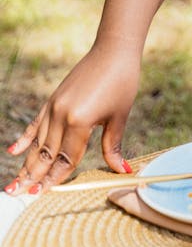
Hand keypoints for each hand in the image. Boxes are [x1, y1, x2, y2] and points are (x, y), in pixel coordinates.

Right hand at [5, 42, 140, 194]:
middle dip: (33, 177)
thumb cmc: (122, 81)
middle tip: (20, 197)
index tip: (39, 196)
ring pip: (38, 142)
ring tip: (14, 183)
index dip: (53, 180)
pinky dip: (25, 138)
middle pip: (46, 154)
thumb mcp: (120, 116)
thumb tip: (121, 170)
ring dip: (27, 163)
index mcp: (80, 122)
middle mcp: (62, 115)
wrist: (114, 50)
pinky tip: (13, 151)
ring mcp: (54, 106)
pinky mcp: (53, 98)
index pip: (65, 159)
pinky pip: (36, 123)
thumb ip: (113, 146)